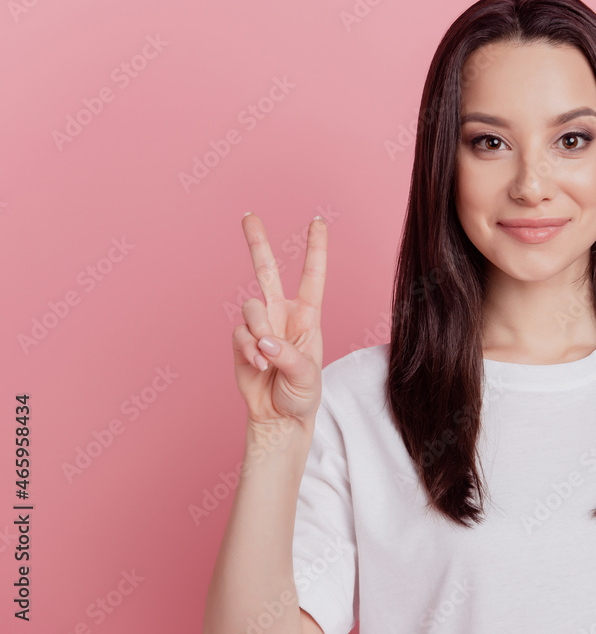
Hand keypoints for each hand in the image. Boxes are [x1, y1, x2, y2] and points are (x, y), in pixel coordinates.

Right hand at [231, 212, 326, 435]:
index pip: (313, 276)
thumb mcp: (306, 376)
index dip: (315, 248)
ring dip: (259, 331)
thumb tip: (264, 340)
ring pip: (251, 307)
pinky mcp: (241, 341)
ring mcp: (260, 326)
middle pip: (266, 271)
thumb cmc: (302, 395)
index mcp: (308, 316)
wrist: (279, 418)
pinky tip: (258, 365)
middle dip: (257, 242)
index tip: (317, 221)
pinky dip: (248, 349)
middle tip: (248, 215)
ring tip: (268, 358)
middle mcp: (282, 314)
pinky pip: (240, 332)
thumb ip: (286, 356)